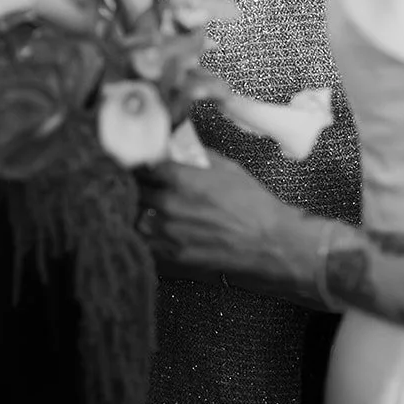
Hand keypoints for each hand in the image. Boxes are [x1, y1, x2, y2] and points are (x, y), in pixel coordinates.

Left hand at [137, 155, 312, 288]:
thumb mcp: (227, 168)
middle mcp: (170, 204)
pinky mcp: (173, 254)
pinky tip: (155, 228)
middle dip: (138, 184)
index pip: (142, 164)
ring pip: (136, 216)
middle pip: (135, 189)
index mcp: (182, 179)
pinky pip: (146, 241)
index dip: (140, 161)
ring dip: (139, 209)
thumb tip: (179, 149)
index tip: (140, 160)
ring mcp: (169, 231)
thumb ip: (197, 157)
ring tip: (147, 206)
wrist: (268, 241)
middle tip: (141, 181)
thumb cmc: (253, 204)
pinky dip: (147, 234)